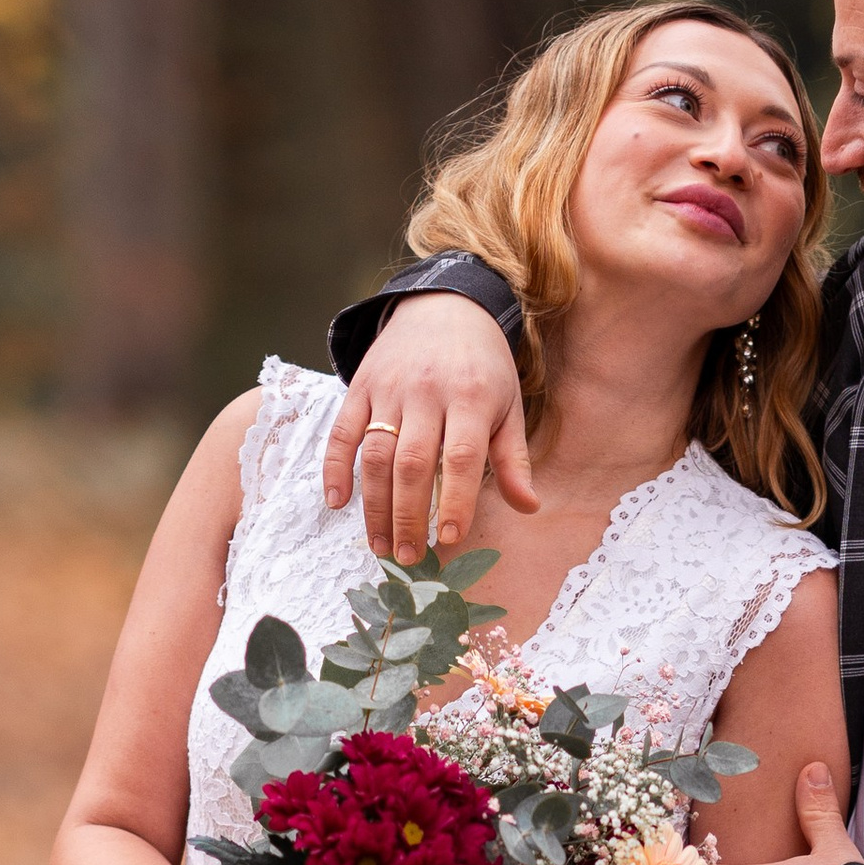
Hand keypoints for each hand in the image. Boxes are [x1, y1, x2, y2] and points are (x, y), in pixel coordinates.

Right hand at [322, 298, 537, 562]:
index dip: (454, 500)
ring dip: (374, 505)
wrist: (443, 307)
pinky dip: (335, 467)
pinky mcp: (360, 387)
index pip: (460, 457)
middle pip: (412, 463)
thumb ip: (512, 458)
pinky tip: (337, 502)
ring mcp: (388, 390)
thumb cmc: (482, 367)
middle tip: (409, 558)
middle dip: (408, 515)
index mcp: (470, 398)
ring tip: (381, 545)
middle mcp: (426, 393)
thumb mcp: (508, 404)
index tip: (449, 539)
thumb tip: (528, 507)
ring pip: (375, 454)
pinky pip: (342, 431)